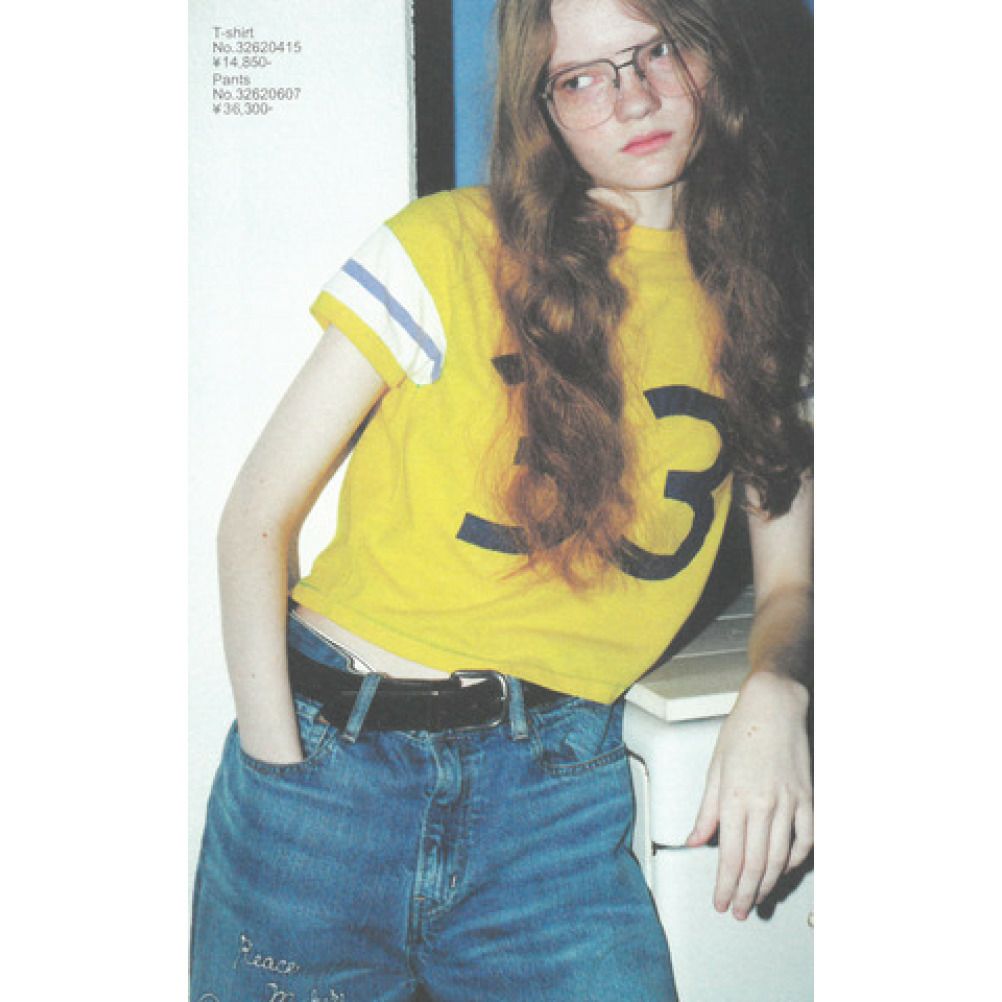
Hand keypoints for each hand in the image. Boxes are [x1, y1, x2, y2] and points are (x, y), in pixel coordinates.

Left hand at [685, 671, 812, 919]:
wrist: (773, 707)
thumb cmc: (740, 733)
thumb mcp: (714, 769)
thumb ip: (706, 811)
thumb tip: (694, 841)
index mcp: (734, 798)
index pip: (730, 855)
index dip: (725, 885)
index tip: (720, 902)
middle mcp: (763, 804)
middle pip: (756, 863)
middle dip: (745, 893)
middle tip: (738, 911)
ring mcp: (789, 802)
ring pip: (780, 856)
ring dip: (768, 884)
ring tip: (758, 900)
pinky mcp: (808, 798)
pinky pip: (806, 839)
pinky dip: (796, 859)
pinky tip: (785, 869)